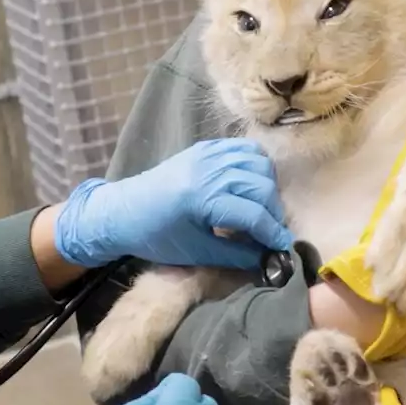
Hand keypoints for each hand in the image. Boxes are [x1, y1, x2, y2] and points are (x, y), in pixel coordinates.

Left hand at [55, 138, 293, 268]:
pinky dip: (256, 165)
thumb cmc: (156, 237)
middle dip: (273, 211)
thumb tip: (269, 258)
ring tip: (262, 208)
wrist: (122, 211)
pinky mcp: (205, 146)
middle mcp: (207, 170)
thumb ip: (236, 255)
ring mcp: (207, 153)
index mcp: (201, 199)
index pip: (253, 214)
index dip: (273, 232)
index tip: (283, 246)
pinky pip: (244, 148)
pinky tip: (252, 185)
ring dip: (268, 186)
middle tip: (271, 230)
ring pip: (259, 162)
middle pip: (262, 185)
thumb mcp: (197, 252)